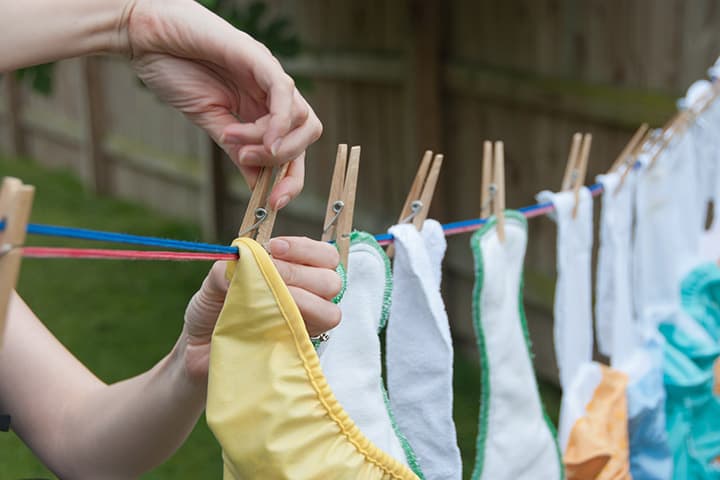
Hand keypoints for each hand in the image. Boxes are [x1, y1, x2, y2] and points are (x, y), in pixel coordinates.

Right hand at [123, 0, 321, 209]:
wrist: (146, 37)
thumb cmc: (174, 72)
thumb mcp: (212, 124)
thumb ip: (239, 152)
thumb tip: (259, 187)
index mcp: (262, 108)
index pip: (294, 147)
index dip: (291, 179)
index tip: (273, 204)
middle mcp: (272, 93)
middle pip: (309, 133)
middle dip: (289, 165)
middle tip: (253, 172)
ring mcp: (269, 75)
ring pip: (301, 119)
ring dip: (272, 144)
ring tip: (233, 141)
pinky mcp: (258, 58)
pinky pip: (284, 94)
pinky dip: (276, 123)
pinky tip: (258, 138)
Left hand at [180, 237, 340, 381]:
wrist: (195, 351)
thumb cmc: (211, 312)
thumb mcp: (215, 281)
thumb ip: (230, 267)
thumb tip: (247, 260)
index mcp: (295, 274)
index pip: (324, 256)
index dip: (305, 249)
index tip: (275, 247)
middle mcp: (307, 299)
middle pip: (332, 280)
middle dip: (299, 272)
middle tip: (270, 272)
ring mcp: (304, 327)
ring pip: (330, 311)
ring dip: (302, 299)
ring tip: (270, 297)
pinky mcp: (296, 351)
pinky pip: (312, 339)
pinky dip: (294, 324)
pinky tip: (269, 320)